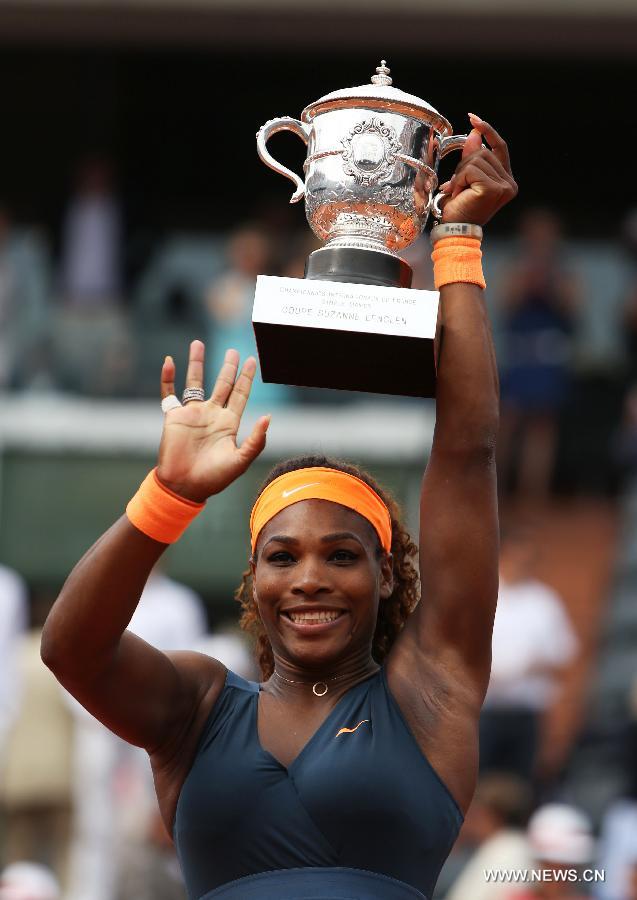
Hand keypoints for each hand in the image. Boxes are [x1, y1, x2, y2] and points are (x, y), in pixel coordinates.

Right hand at [156, 341, 269, 501]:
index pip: (240, 395)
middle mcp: (212, 415)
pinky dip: (168, 378)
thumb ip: (255, 440)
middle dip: (228, 367)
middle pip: (222, 384)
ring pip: (195, 382)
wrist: (184, 487)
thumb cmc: (213, 478)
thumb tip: (268, 417)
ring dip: (197, 363)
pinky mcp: (174, 417)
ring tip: (198, 343)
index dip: (246, 378)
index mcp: (229, 423)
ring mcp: (192, 414)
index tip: (252, 361)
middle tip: (233, 350)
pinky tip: (169, 361)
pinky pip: (169, 393)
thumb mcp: (240, 460)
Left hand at [438, 114, 517, 225]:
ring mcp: (504, 186)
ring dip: (460, 174)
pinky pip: (471, 169)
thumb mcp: (465, 178)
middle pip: (484, 152)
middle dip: (464, 165)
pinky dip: (459, 179)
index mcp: (506, 181)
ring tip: (458, 191)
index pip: (500, 147)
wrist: (455, 231)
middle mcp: (510, 183)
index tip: (473, 118)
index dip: (488, 131)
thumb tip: (474, 133)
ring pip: (476, 159)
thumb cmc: (459, 210)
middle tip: (457, 185)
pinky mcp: (493, 188)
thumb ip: (472, 157)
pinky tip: (458, 193)